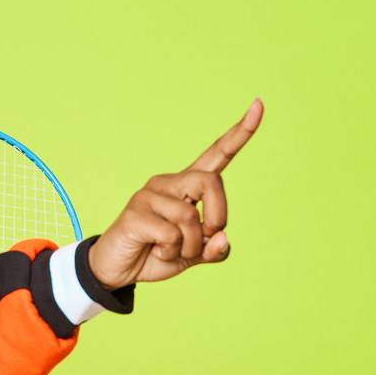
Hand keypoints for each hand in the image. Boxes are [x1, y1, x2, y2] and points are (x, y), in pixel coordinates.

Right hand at [88, 99, 263, 287]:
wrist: (117, 270)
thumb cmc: (155, 254)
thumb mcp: (192, 253)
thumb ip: (213, 248)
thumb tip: (221, 238)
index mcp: (187, 187)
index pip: (217, 153)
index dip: (240, 132)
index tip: (259, 104)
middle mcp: (169, 183)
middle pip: (210, 181)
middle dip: (218, 216)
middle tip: (207, 238)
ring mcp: (149, 195)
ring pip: (191, 216)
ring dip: (190, 245)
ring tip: (172, 252)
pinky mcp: (135, 212)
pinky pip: (171, 233)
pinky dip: (172, 251)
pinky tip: (157, 252)